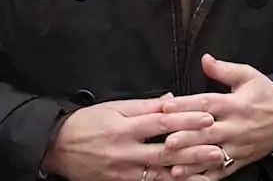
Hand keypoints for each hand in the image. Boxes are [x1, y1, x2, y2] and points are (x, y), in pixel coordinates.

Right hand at [40, 94, 218, 180]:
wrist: (54, 147)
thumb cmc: (87, 123)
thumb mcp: (114, 107)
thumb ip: (145, 105)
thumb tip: (173, 100)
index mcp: (125, 127)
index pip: (161, 123)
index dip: (186, 120)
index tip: (208, 117)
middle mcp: (125, 151)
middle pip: (164, 152)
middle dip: (193, 151)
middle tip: (217, 149)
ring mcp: (122, 171)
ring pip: (159, 173)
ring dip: (186, 172)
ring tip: (209, 170)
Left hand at [160, 54, 272, 178]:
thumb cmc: (266, 95)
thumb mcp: (249, 76)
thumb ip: (225, 70)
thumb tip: (205, 59)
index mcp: (235, 104)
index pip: (208, 103)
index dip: (186, 105)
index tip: (166, 106)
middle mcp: (235, 126)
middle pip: (207, 132)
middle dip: (186, 137)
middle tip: (166, 140)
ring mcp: (237, 146)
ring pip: (211, 155)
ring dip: (191, 161)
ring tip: (172, 164)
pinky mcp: (239, 160)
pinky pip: (220, 171)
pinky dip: (203, 176)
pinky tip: (187, 178)